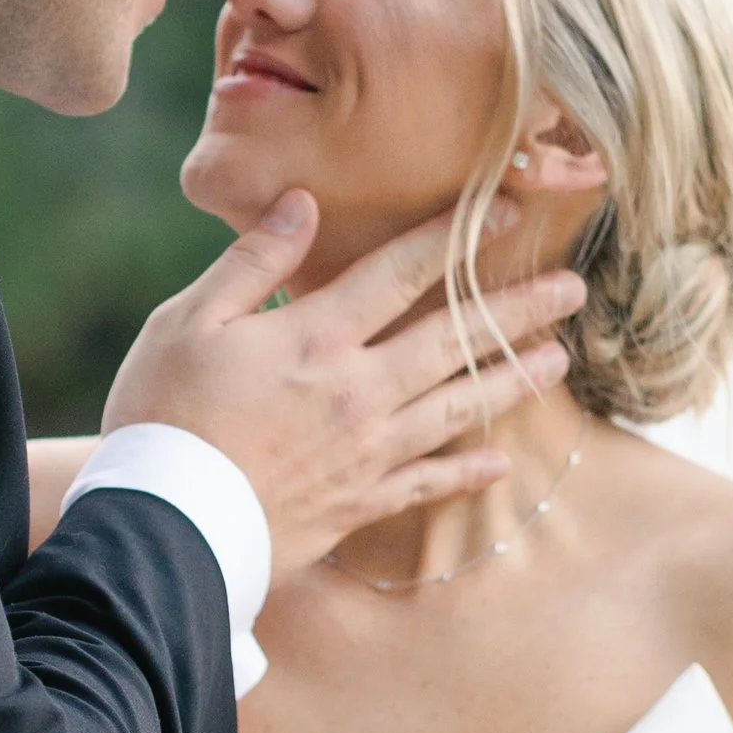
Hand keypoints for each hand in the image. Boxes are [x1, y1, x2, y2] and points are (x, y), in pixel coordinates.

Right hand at [102, 194, 584, 583]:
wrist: (161, 527)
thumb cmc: (160, 416)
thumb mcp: (186, 322)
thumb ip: (251, 264)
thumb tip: (303, 205)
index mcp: (315, 338)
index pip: (400, 273)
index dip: (457, 238)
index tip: (508, 212)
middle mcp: (357, 392)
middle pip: (452, 339)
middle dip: (516, 309)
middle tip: (572, 287)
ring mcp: (366, 452)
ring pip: (456, 408)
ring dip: (512, 382)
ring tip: (558, 361)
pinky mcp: (358, 503)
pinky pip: (427, 483)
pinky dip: (466, 472)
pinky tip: (501, 463)